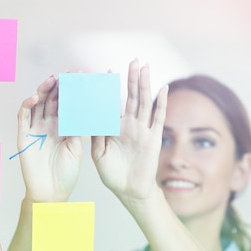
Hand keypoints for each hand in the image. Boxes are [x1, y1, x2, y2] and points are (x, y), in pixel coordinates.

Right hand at [17, 75, 82, 202]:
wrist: (51, 193)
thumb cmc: (66, 173)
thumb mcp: (77, 148)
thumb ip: (78, 128)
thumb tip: (86, 106)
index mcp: (63, 127)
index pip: (67, 104)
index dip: (73, 91)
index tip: (83, 79)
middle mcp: (49, 125)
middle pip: (52, 100)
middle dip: (59, 86)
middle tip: (68, 74)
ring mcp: (35, 129)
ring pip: (38, 104)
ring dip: (44, 91)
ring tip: (52, 80)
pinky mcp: (23, 136)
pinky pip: (23, 117)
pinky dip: (27, 105)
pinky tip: (34, 97)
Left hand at [91, 59, 167, 202]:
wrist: (128, 190)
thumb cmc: (112, 172)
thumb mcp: (98, 152)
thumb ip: (95, 134)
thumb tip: (87, 115)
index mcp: (114, 127)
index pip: (112, 102)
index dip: (110, 88)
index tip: (106, 70)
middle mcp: (129, 125)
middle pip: (131, 97)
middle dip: (132, 78)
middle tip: (133, 60)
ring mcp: (142, 130)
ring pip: (144, 103)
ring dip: (145, 85)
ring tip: (145, 68)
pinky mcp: (153, 139)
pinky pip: (158, 118)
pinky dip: (161, 103)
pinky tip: (163, 89)